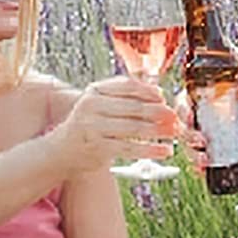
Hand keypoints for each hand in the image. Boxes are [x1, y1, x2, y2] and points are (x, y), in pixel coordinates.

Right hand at [54, 75, 182, 175]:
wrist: (62, 151)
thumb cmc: (89, 125)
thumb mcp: (100, 104)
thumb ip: (124, 97)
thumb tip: (160, 95)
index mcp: (94, 91)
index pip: (126, 86)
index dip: (148, 91)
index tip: (163, 98)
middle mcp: (91, 106)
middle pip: (133, 107)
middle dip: (158, 112)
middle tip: (175, 118)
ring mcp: (93, 127)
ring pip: (133, 127)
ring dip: (158, 131)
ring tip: (174, 134)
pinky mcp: (98, 147)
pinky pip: (130, 148)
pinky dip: (150, 150)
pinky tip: (164, 150)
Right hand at [179, 74, 237, 179]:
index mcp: (217, 105)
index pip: (190, 101)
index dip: (183, 106)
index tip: (191, 113)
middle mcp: (210, 124)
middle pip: (184, 124)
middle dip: (185, 131)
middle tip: (199, 138)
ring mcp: (212, 144)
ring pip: (188, 145)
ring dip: (190, 150)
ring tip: (204, 157)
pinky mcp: (216, 162)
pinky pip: (199, 165)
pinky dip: (197, 166)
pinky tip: (204, 167)